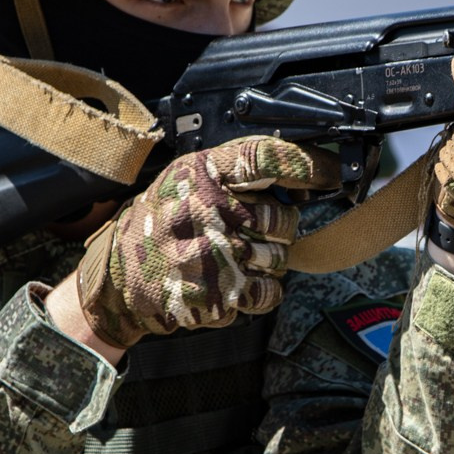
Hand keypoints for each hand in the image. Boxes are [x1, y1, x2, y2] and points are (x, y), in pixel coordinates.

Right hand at [70, 136, 339, 350]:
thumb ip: (234, 174)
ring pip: (280, 258)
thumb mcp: (184, 180)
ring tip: (235, 257)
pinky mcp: (216, 296)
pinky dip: (262, 291)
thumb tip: (302, 177)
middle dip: (281, 227)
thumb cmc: (159, 224)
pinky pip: (270, 293)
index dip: (308, 165)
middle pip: (283, 218)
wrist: (118, 279)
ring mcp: (212, 256)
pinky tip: (236, 282)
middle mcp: (206, 210)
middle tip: (258, 231)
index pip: (267, 157)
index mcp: (200, 174)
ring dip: (270, 261)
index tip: (335, 174)